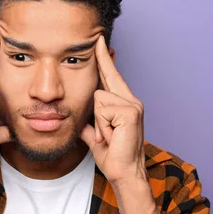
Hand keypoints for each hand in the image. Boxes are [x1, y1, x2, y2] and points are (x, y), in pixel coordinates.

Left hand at [81, 35, 145, 184]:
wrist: (124, 173)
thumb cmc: (113, 156)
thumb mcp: (95, 136)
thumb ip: (89, 124)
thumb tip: (80, 121)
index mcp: (123, 103)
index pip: (111, 75)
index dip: (104, 58)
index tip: (99, 40)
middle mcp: (131, 100)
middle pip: (101, 84)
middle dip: (98, 103)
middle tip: (106, 124)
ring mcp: (132, 104)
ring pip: (98, 98)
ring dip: (98, 121)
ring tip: (108, 136)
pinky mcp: (130, 111)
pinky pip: (103, 108)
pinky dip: (103, 125)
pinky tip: (112, 136)